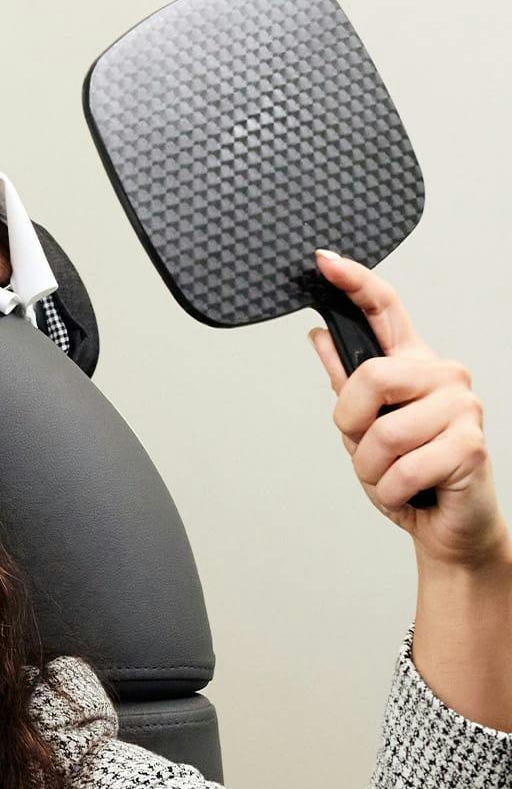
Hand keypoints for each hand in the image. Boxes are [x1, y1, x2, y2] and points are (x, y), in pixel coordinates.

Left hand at [308, 250, 506, 571]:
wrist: (448, 528)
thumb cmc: (410, 474)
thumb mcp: (363, 426)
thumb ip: (346, 381)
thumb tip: (318, 334)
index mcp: (413, 364)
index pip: (385, 309)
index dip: (354, 281)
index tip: (324, 260)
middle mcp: (443, 375)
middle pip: (370, 377)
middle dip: (353, 425)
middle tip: (370, 449)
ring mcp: (462, 406)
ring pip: (382, 433)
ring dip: (372, 469)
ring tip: (395, 476)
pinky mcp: (471, 444)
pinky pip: (403, 468)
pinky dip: (392, 491)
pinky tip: (412, 492)